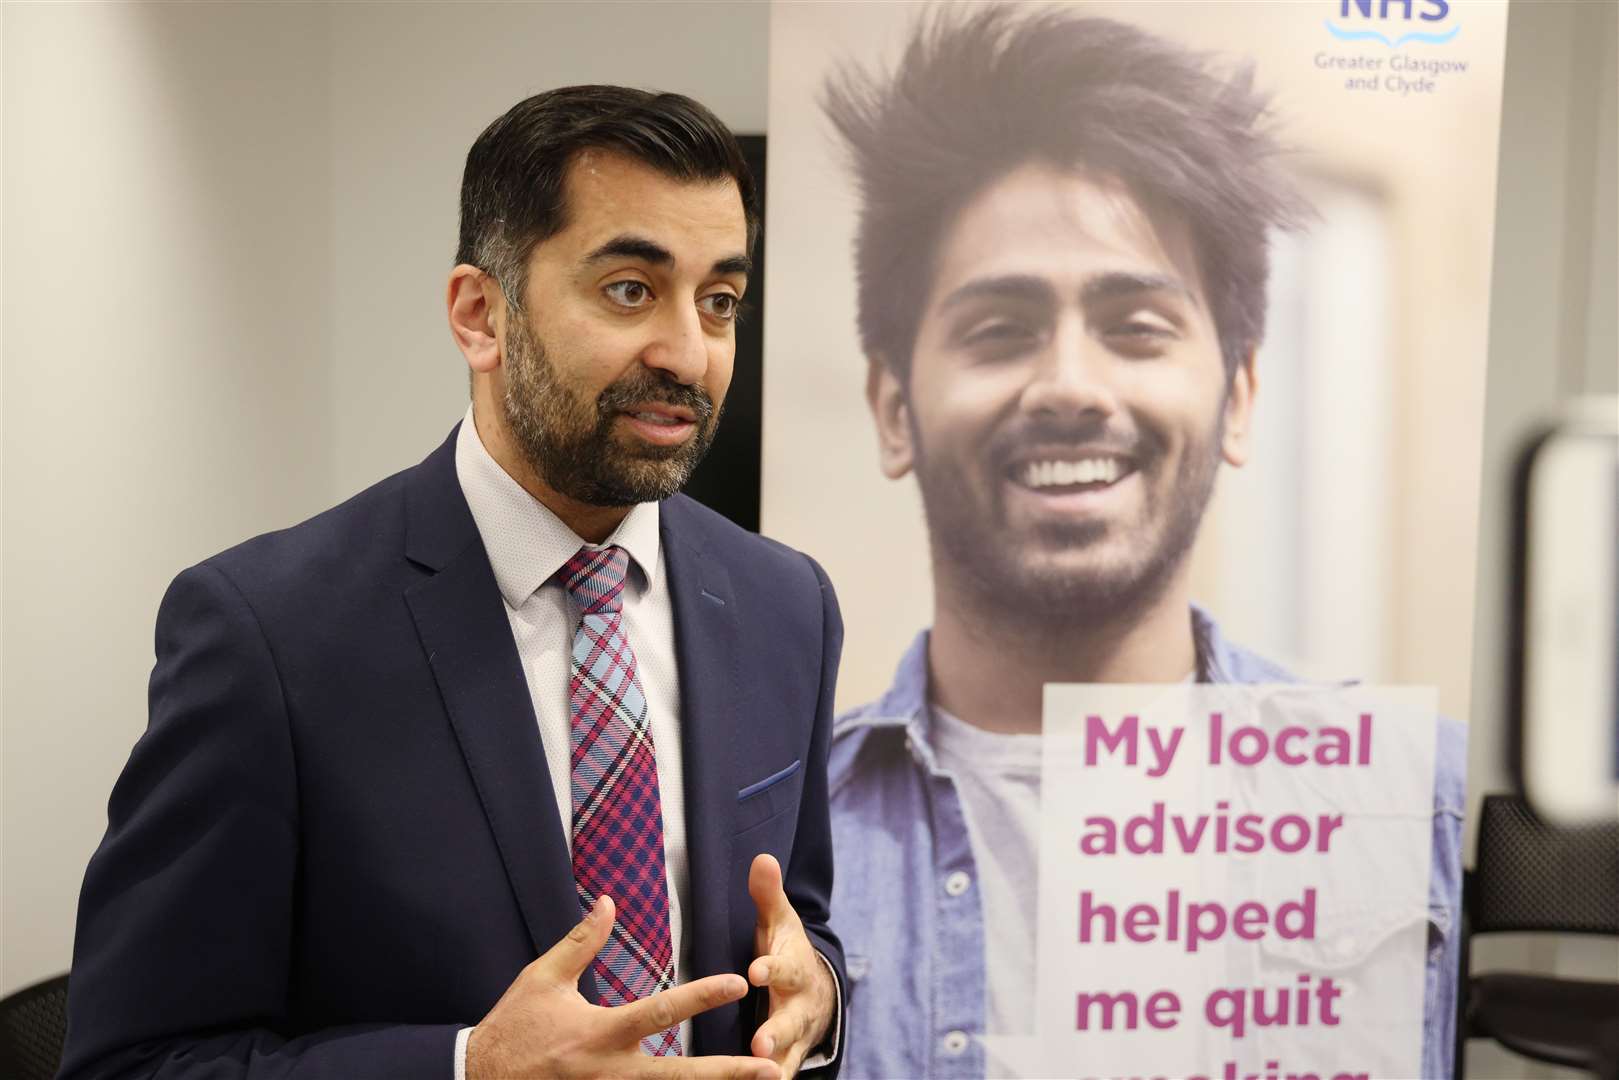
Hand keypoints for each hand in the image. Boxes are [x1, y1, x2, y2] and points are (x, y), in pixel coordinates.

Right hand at [467, 895, 780, 1079]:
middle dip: (729, 1072)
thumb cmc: (514, 1026)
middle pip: (681, 1075)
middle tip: (772, 1068)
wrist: (478, 1079)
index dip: (702, 995)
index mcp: (600, 1033)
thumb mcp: (542, 977)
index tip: (738, 982)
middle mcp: (611, 1072)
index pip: (661, 1012)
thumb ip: (582, 942)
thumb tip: (609, 902)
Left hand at [747, 854, 835, 1079]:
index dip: (770, 968)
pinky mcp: (789, 1055)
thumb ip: (767, 894)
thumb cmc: (786, 949)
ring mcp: (796, 1034)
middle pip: (789, 1020)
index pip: (783, 967)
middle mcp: (798, 1004)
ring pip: (788, 1054)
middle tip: (759, 1044)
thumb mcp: (778, 921)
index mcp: (792, 968)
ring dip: (775, 1066)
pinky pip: (782, 1073)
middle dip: (776, 1032)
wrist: (817, 987)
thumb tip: (762, 857)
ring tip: (763, 1078)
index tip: (754, 971)